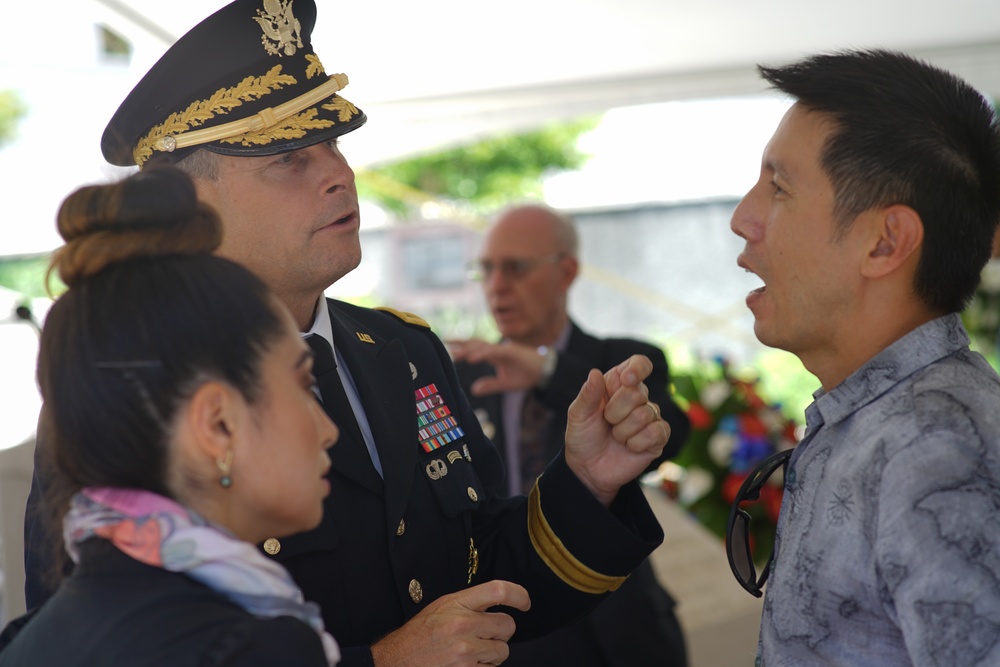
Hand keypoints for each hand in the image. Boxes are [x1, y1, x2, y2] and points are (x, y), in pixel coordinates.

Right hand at [370, 580, 530, 666]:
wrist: (396, 662)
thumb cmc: (419, 635)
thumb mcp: (441, 608)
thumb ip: (470, 604)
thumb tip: (499, 603)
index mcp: (456, 604)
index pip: (498, 590)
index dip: (519, 595)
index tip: (524, 602)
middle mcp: (462, 626)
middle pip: (508, 625)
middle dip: (500, 632)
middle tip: (483, 635)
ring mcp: (465, 652)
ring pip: (503, 651)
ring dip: (492, 653)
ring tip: (470, 652)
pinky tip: (464, 664)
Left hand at [447, 339, 544, 394]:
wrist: (545, 372)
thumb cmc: (527, 375)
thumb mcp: (505, 383)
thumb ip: (490, 385)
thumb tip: (473, 389)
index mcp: (496, 355)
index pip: (476, 348)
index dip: (462, 347)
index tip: (448, 346)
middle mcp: (498, 349)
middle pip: (476, 343)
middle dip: (461, 342)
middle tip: (445, 340)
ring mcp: (504, 349)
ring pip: (483, 347)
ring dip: (468, 350)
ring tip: (455, 354)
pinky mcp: (511, 352)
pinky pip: (494, 351)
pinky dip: (482, 354)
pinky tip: (472, 358)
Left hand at [564, 355, 669, 505]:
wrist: (588, 468)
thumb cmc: (583, 436)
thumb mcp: (578, 415)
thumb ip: (587, 394)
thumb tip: (595, 373)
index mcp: (618, 384)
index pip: (639, 364)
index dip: (638, 369)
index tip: (627, 379)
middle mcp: (638, 397)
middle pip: (638, 393)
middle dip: (615, 412)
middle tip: (607, 422)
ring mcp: (650, 416)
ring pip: (644, 414)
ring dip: (622, 431)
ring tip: (615, 436)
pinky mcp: (658, 437)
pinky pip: (656, 432)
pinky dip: (636, 442)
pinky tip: (629, 446)